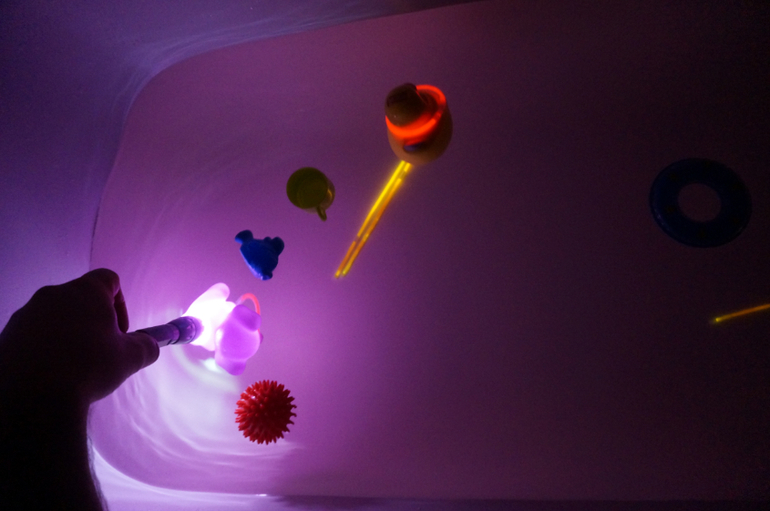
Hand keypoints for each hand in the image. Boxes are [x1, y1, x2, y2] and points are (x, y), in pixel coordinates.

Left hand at [0, 268, 158, 406]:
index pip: (108, 279)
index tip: (120, 331)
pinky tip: (50, 374)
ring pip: (55, 318)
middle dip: (93, 322)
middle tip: (99, 351)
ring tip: (73, 367)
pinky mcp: (7, 336)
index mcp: (85, 292)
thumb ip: (146, 345)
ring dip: (67, 335)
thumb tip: (150, 344)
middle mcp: (53, 295)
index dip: (120, 303)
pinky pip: (33, 336)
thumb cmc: (89, 368)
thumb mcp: (130, 359)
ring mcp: (26, 315)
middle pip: (79, 299)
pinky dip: (44, 349)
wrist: (34, 398)